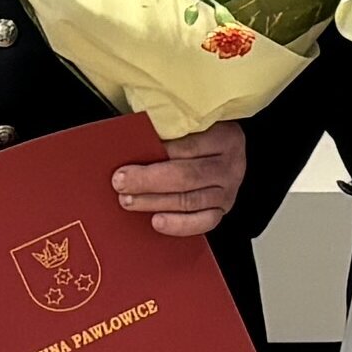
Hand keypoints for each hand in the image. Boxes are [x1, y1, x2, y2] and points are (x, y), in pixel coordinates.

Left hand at [109, 123, 252, 240]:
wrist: (219, 154)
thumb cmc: (196, 137)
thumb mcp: (188, 127)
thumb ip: (166, 134)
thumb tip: (130, 148)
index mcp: (224, 137)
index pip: (187, 147)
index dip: (155, 154)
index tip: (128, 162)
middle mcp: (229, 165)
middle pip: (187, 176)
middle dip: (148, 181)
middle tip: (121, 183)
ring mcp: (228, 191)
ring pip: (190, 201)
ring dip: (155, 202)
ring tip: (129, 201)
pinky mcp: (222, 210)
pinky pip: (202, 222)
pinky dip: (178, 224)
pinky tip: (157, 221)